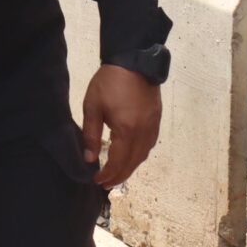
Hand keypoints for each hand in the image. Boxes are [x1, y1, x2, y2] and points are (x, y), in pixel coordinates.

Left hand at [80, 63, 161, 187]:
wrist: (135, 61)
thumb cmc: (110, 83)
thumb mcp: (93, 107)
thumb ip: (91, 134)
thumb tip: (90, 158)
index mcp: (127, 131)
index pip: (118, 162)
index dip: (107, 174)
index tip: (97, 180)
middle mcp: (143, 134)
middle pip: (133, 164)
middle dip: (119, 177)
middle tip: (106, 184)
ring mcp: (153, 128)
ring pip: (143, 156)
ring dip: (130, 168)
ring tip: (117, 174)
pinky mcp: (157, 121)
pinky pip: (149, 146)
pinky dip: (139, 156)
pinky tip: (130, 156)